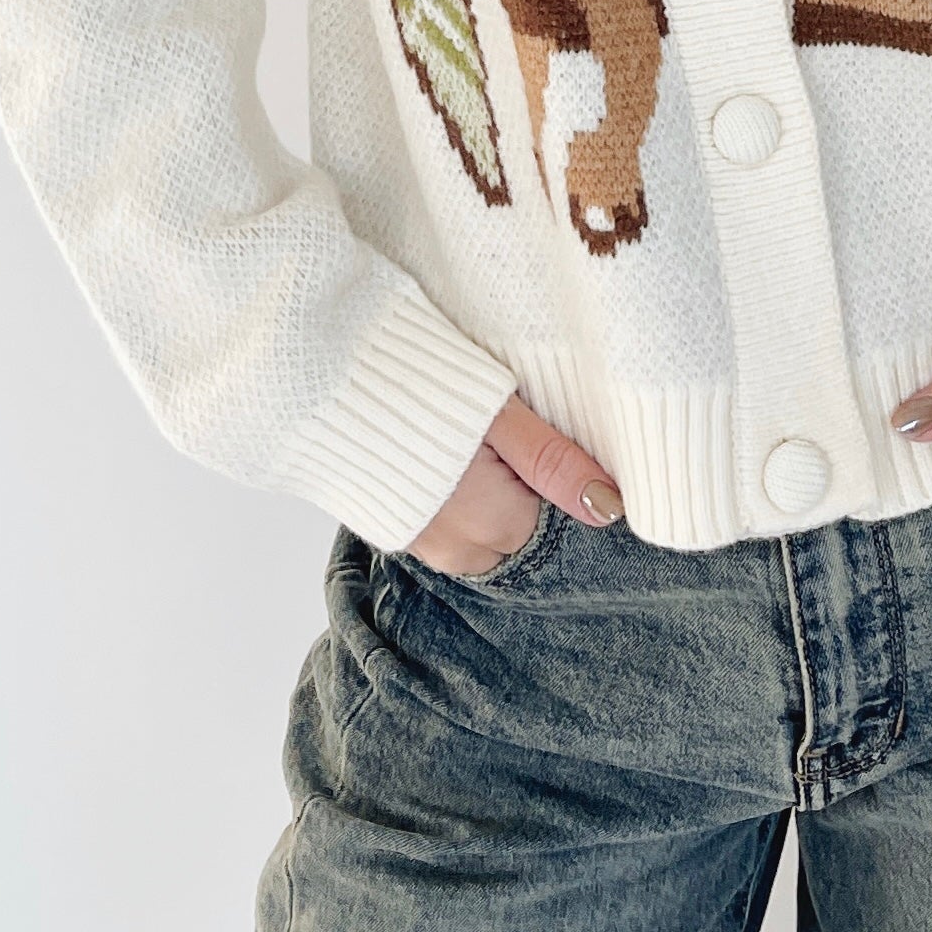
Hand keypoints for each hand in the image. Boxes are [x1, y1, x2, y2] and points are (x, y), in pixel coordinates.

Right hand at [403, 396, 624, 575]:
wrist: (320, 378)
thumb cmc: (416, 386)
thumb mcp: (498, 414)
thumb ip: (553, 461)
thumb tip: (611, 505)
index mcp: (490, 528)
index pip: (550, 518)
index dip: (547, 473)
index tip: (531, 436)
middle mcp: (455, 552)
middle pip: (516, 527)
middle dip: (517, 487)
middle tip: (498, 432)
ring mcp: (420, 544)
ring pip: (481, 526)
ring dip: (484, 490)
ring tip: (465, 436)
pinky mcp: (393, 527)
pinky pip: (445, 521)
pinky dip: (452, 492)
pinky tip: (438, 448)